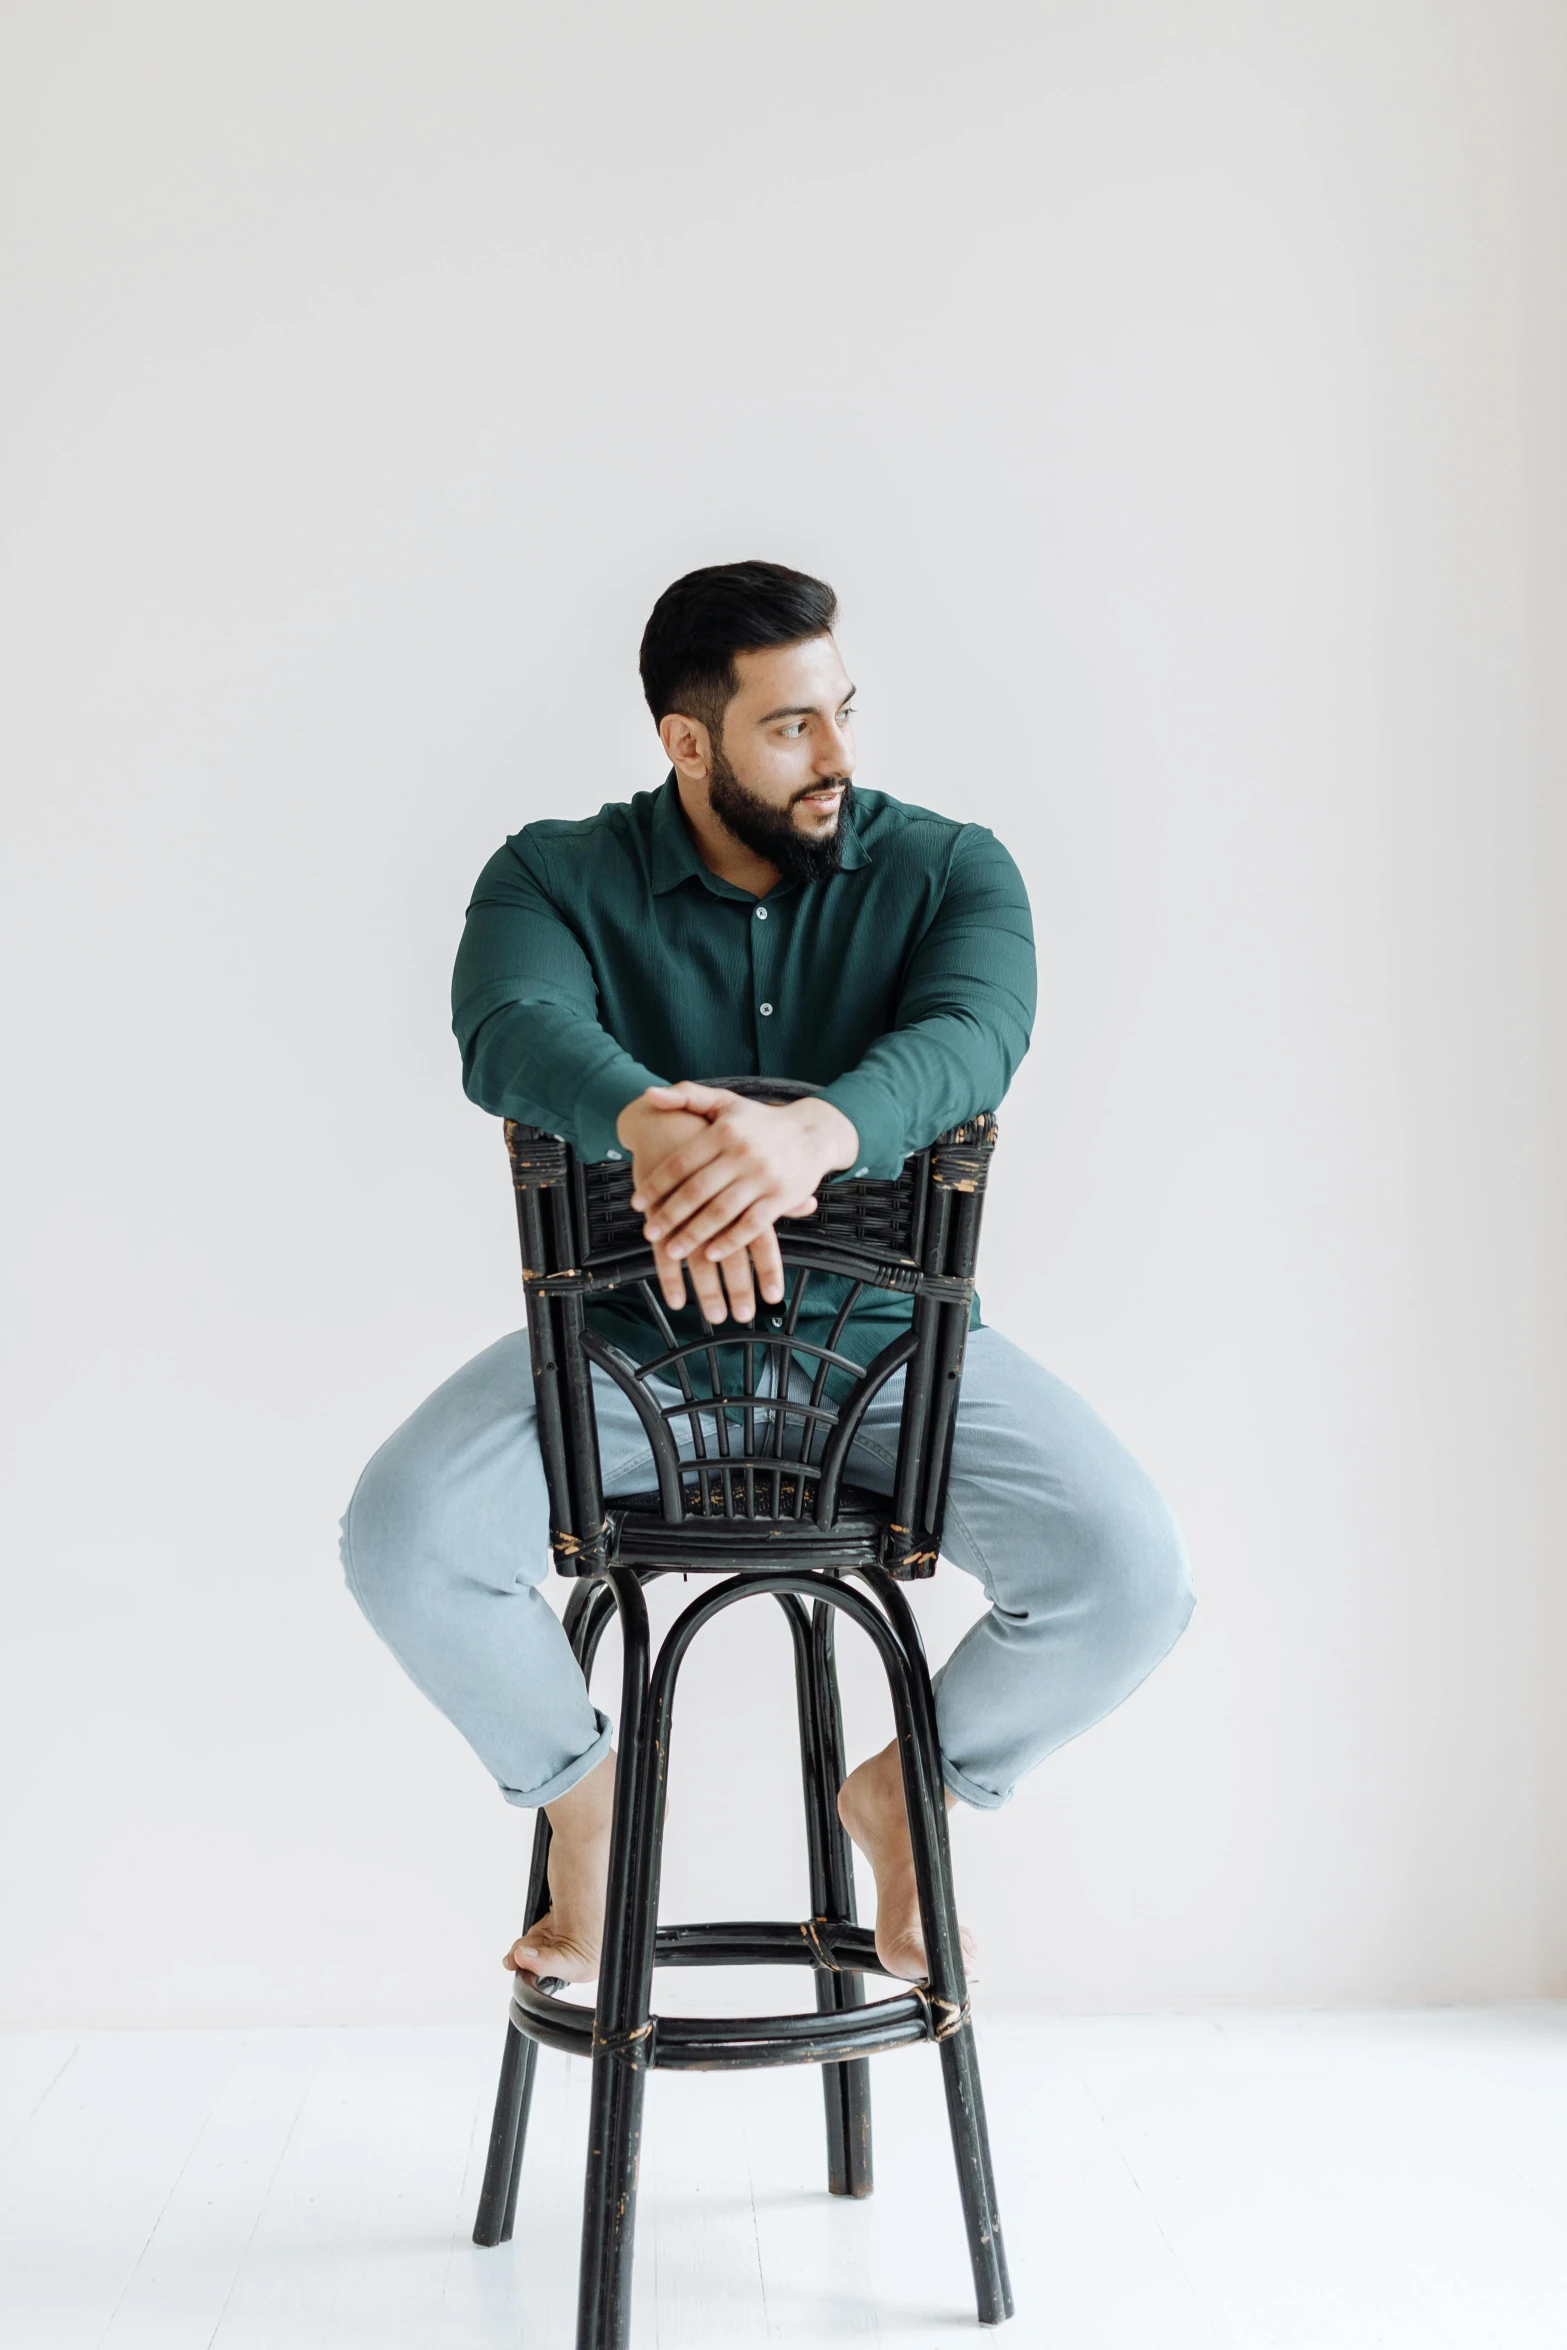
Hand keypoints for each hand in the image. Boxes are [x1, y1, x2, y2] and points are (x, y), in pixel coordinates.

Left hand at [618, 1082, 858, 1324]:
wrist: (813, 1132)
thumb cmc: (759, 1121)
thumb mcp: (725, 1102)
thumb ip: (687, 1096)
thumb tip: (649, 1094)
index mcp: (724, 1131)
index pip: (682, 1162)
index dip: (657, 1184)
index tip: (638, 1204)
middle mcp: (743, 1153)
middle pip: (698, 1191)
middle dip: (670, 1215)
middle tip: (649, 1233)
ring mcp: (764, 1177)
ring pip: (721, 1212)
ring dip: (694, 1234)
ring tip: (673, 1251)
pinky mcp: (782, 1197)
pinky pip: (751, 1225)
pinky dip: (729, 1242)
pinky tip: (710, 1254)